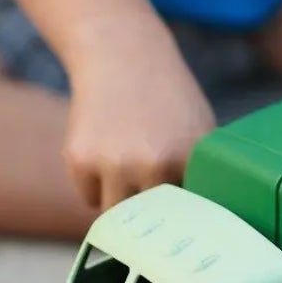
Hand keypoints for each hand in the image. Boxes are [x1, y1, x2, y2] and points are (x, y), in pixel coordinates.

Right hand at [64, 18, 215, 212]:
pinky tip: (105, 152)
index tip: (182, 223)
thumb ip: (202, 175)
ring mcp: (113, 163)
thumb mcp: (200, 130)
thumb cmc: (166, 99)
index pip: (189, 216)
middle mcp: (152, 164)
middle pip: (152, 222)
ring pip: (117, 214)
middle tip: (150, 187)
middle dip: (152, 213)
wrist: (121, 57)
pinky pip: (90, 197)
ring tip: (128, 167)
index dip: (184, 219)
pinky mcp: (79, 159)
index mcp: (189, 158)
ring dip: (121, 201)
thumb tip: (201, 225)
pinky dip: (95, 185)